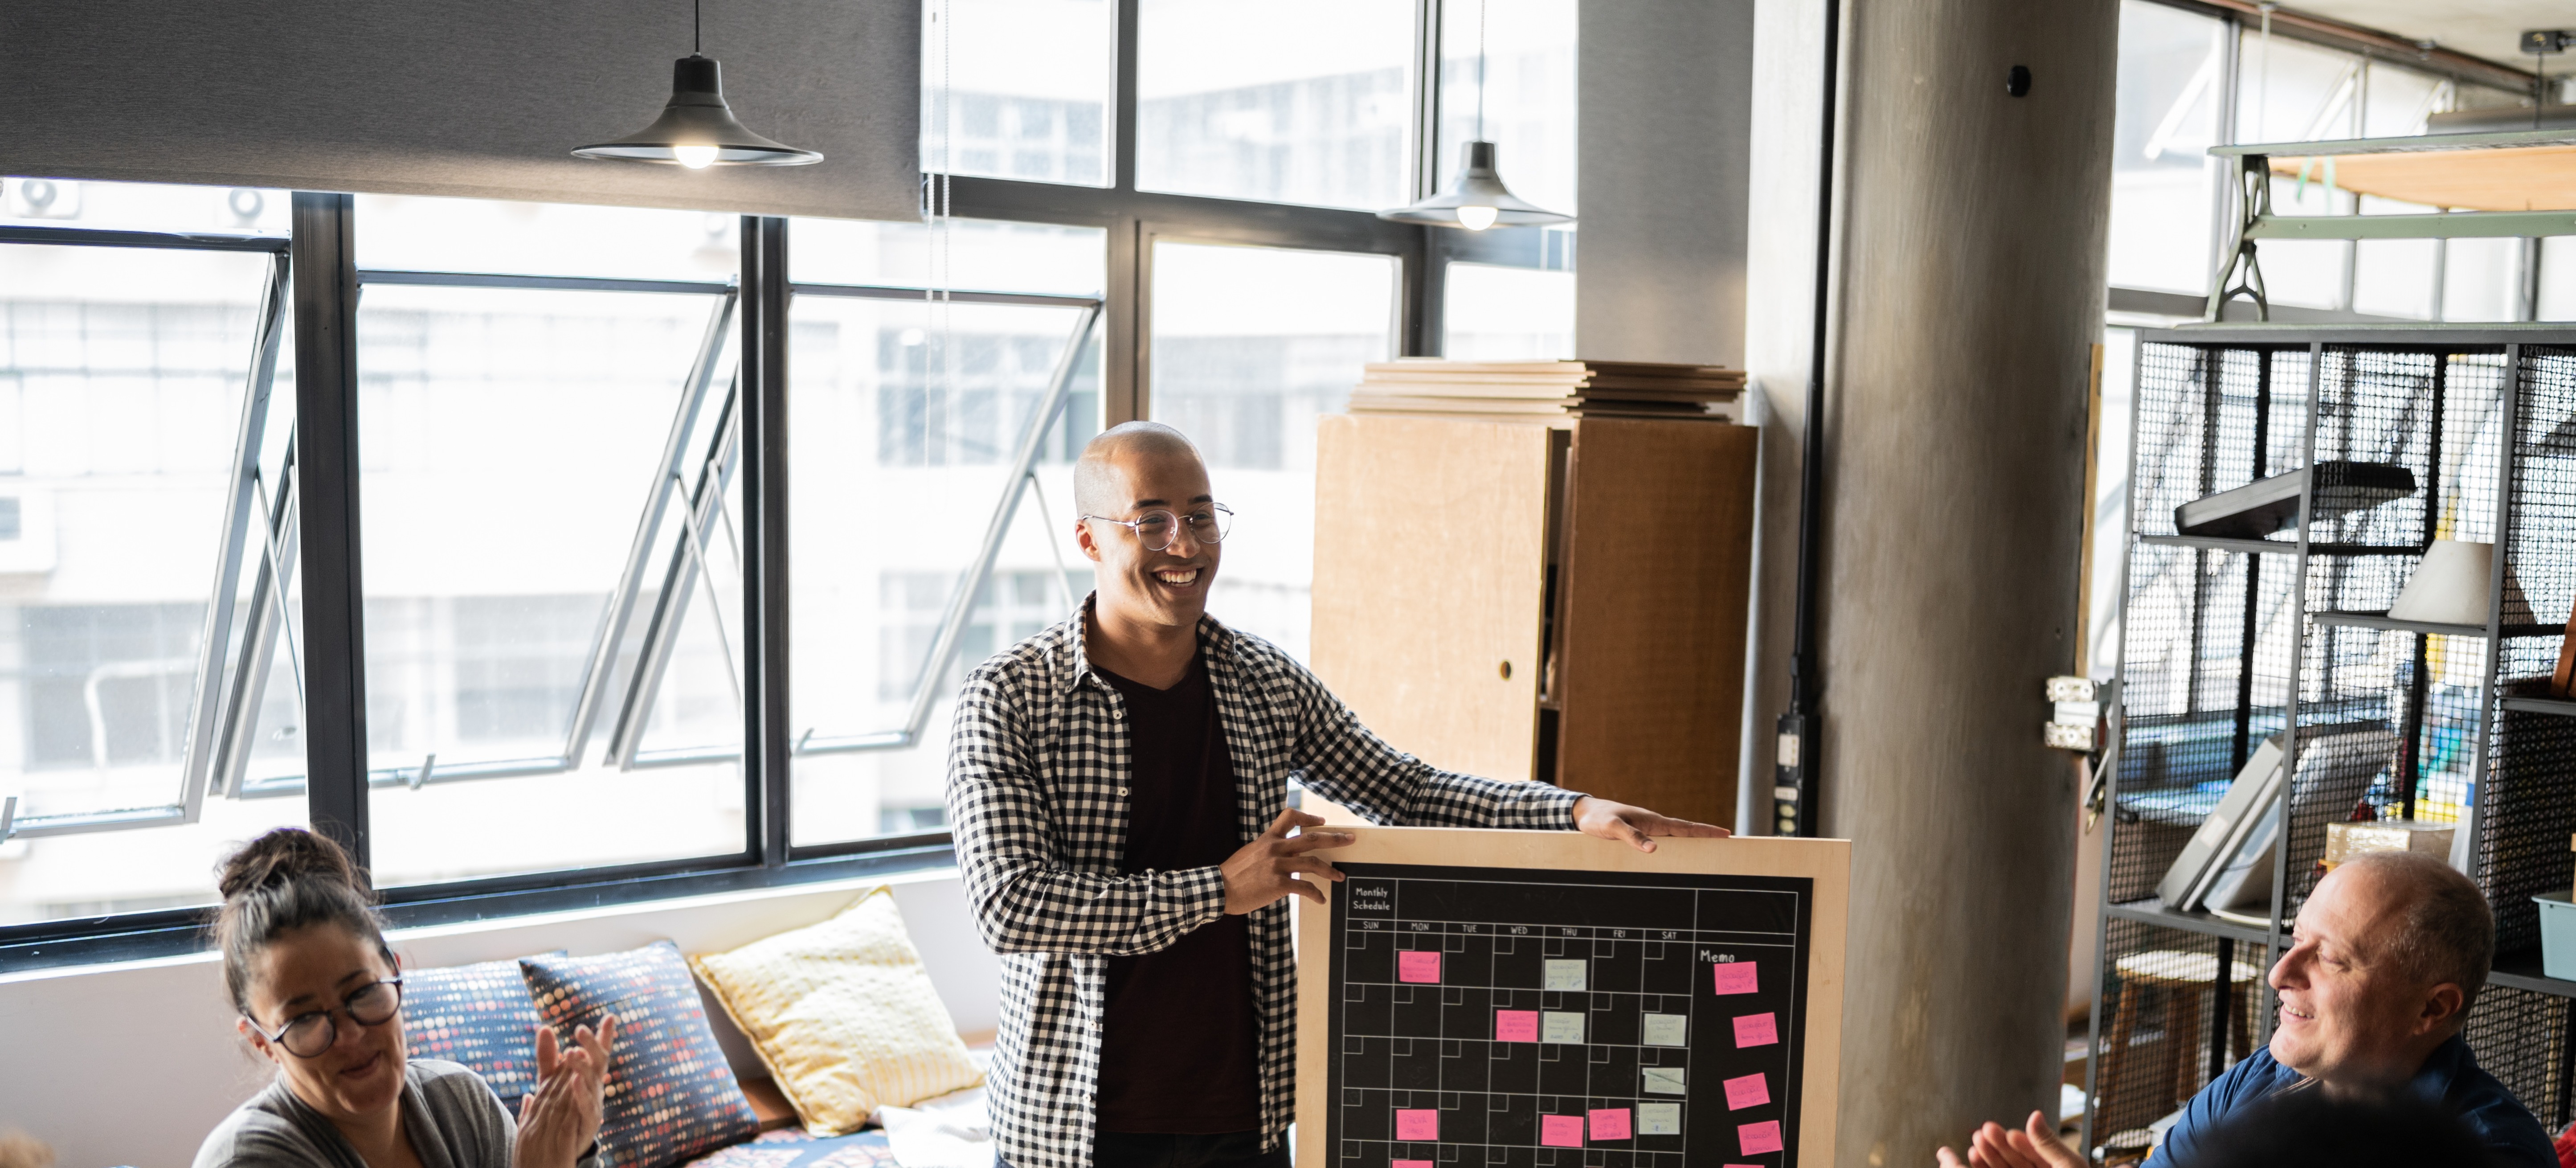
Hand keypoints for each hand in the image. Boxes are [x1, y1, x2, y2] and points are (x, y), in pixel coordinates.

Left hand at [515, 1013, 617, 1167]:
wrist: (558, 1146)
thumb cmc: (560, 1109)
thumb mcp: (550, 1080)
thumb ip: (548, 1057)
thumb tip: (544, 1027)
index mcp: (589, 1076)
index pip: (597, 1053)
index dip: (603, 1036)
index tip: (608, 1017)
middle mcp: (595, 1087)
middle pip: (598, 1063)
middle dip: (592, 1045)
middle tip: (580, 1030)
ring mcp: (594, 1104)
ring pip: (593, 1082)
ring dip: (583, 1067)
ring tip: (571, 1052)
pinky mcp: (589, 1122)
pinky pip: (587, 1106)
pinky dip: (582, 1092)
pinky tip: (575, 1080)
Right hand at [1223, 809, 1352, 912]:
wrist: (1219, 889)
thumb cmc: (1233, 874)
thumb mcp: (1250, 852)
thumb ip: (1268, 850)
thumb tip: (1284, 855)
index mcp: (1268, 839)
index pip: (1290, 817)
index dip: (1309, 818)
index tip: (1322, 822)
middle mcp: (1275, 849)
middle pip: (1312, 839)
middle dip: (1335, 838)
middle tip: (1350, 839)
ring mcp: (1278, 866)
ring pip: (1314, 863)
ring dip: (1331, 870)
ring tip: (1340, 876)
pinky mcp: (1278, 884)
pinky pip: (1305, 887)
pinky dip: (1316, 894)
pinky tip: (1320, 899)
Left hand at [1571, 797, 1730, 852]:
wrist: (1583, 813)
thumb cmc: (1597, 818)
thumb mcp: (1612, 828)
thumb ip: (1631, 837)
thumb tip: (1654, 849)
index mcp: (1652, 821)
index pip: (1685, 827)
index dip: (1705, 831)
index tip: (1725, 833)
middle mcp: (1653, 825)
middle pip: (1685, 832)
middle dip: (1705, 836)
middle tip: (1726, 841)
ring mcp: (1647, 829)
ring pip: (1675, 837)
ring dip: (1691, 841)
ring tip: (1708, 850)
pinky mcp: (1638, 834)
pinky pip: (1662, 841)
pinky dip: (1675, 846)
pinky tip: (1675, 854)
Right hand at [1935, 1111, 2083, 1167]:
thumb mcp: (2067, 1167)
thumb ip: (2049, 1144)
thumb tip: (2034, 1115)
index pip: (2037, 1154)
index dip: (2022, 1142)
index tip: (2007, 1132)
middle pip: (2018, 1161)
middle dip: (2000, 1145)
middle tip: (1984, 1130)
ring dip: (1989, 1156)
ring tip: (1976, 1141)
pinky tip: (1975, 1158)